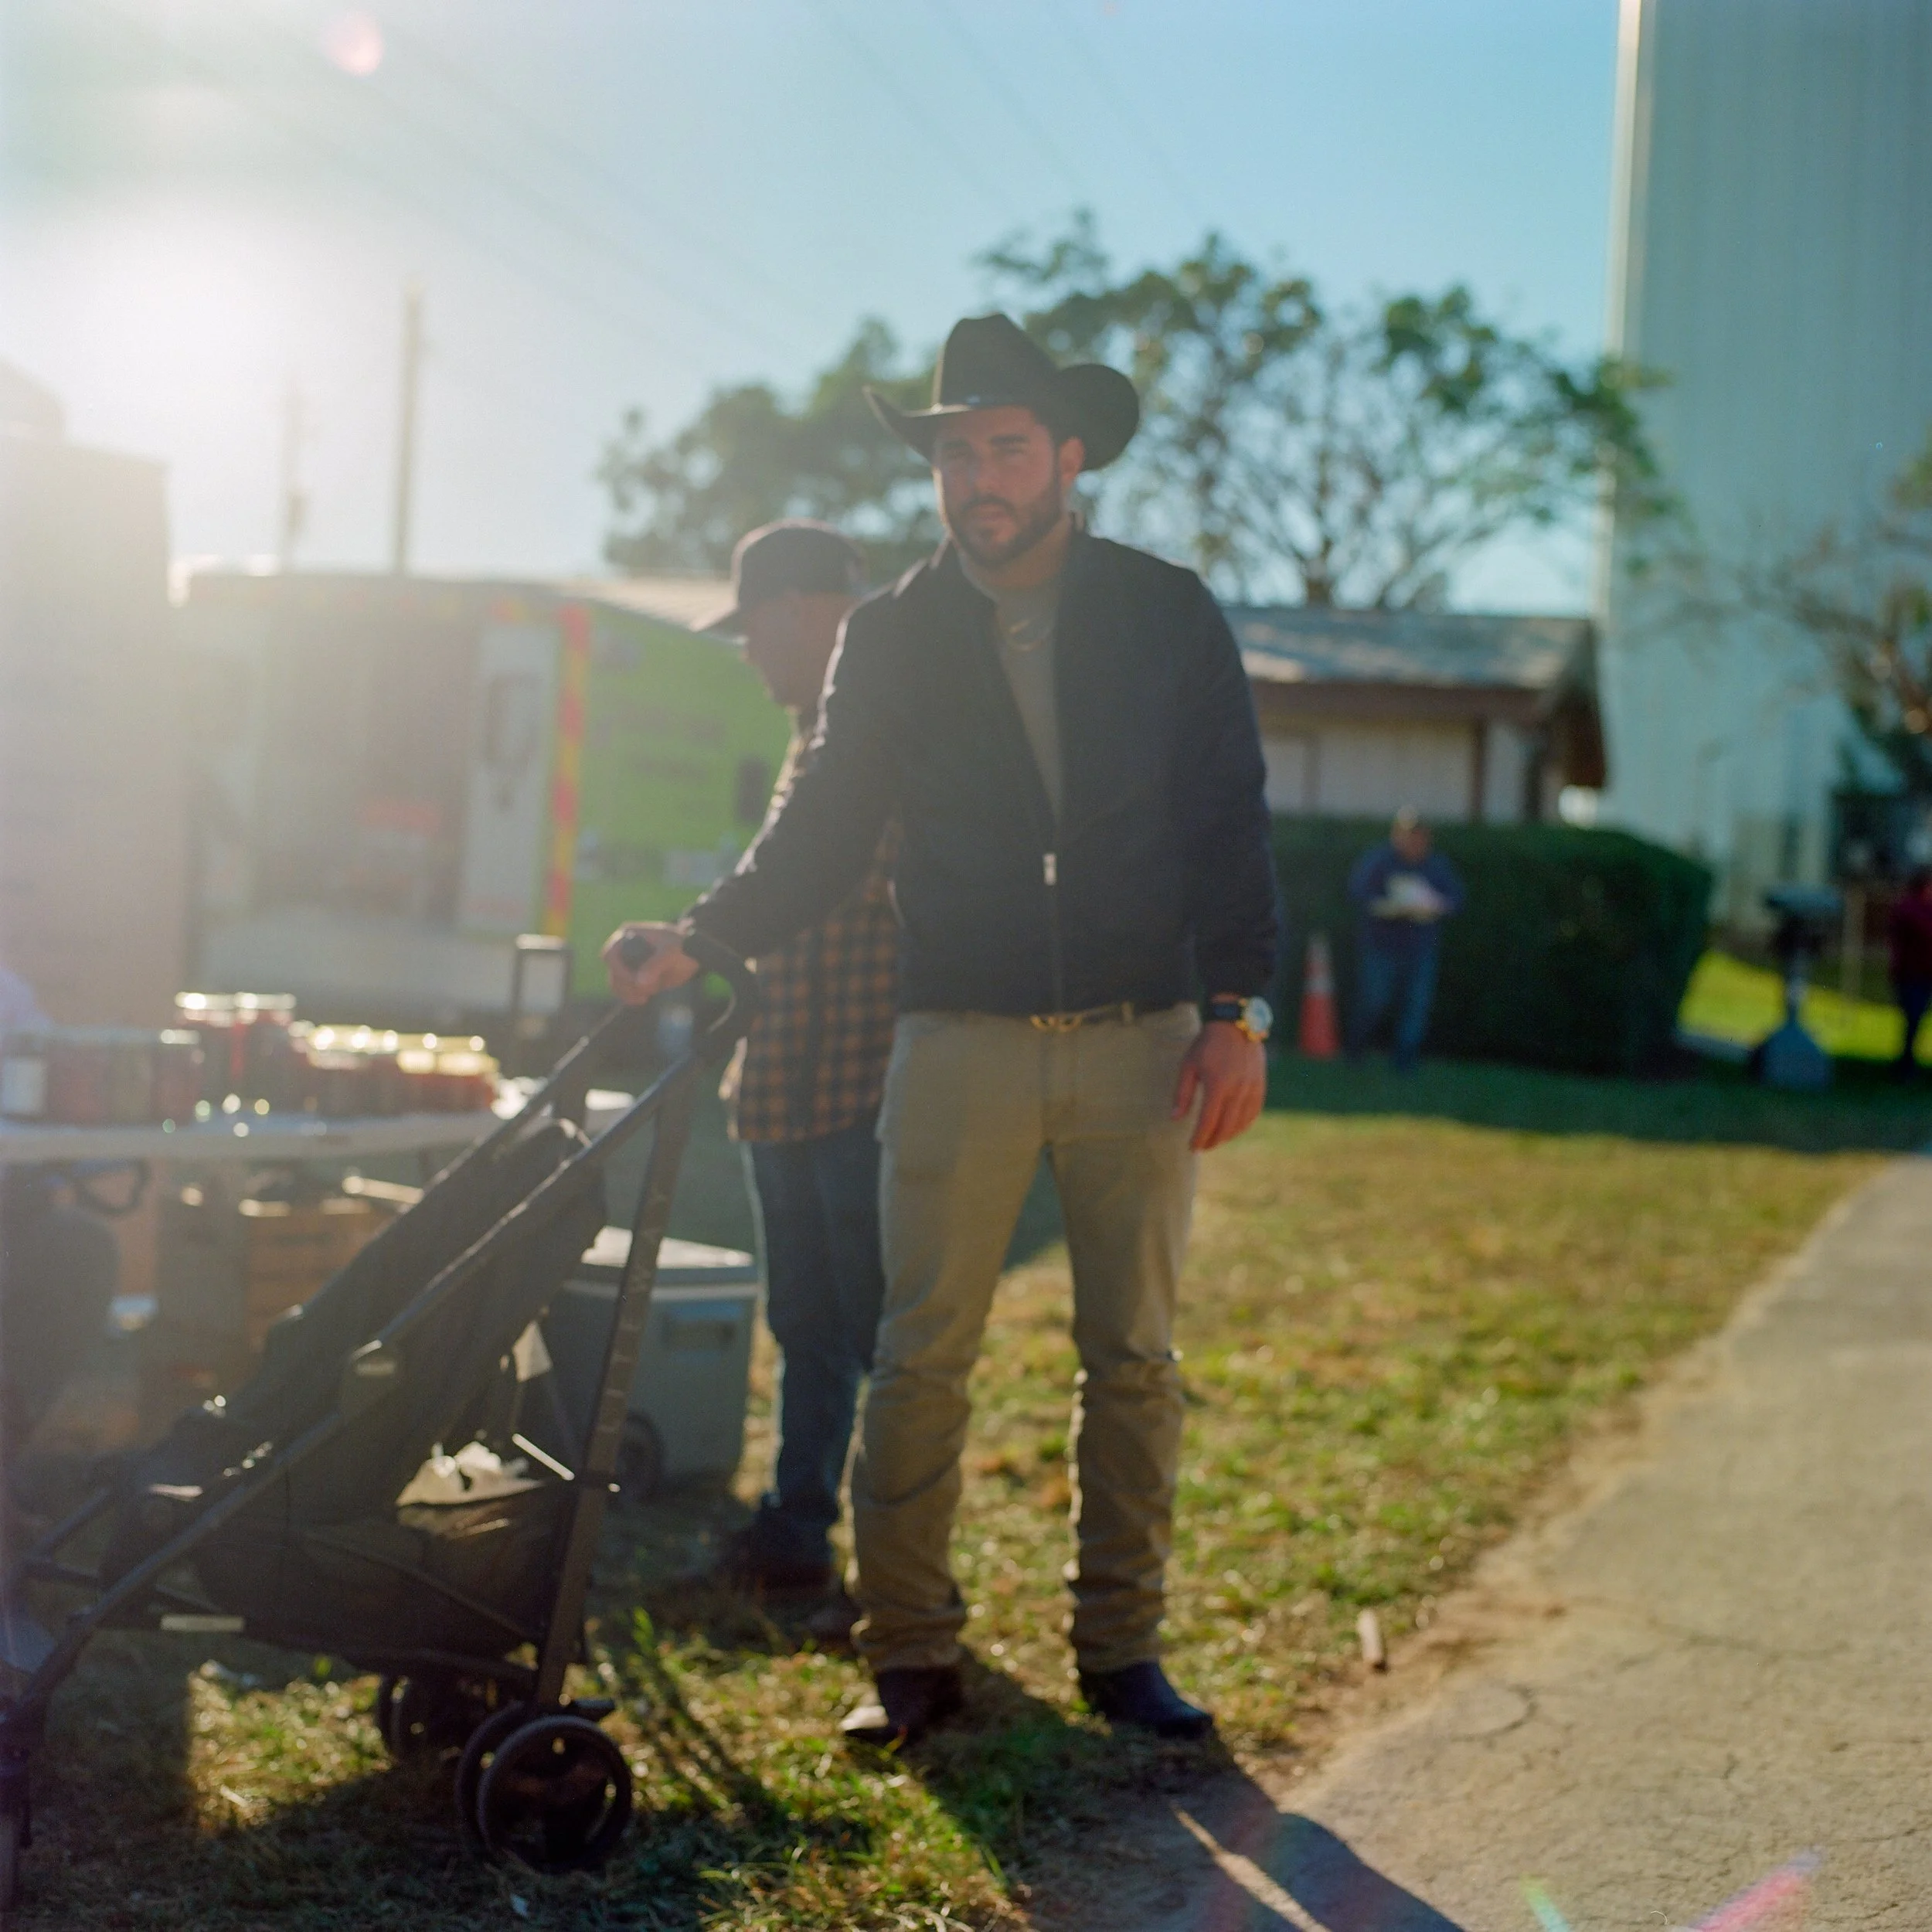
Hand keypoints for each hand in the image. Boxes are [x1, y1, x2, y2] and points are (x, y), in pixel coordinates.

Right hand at [602, 922, 701, 1004]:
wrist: (695, 955)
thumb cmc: (682, 946)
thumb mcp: (671, 952)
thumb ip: (656, 965)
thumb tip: (640, 983)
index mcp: (628, 935)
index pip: (610, 954)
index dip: (617, 969)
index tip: (633, 979)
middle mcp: (624, 950)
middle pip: (613, 973)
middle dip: (627, 984)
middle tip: (647, 989)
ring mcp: (629, 965)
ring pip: (617, 985)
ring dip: (629, 993)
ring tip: (649, 994)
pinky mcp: (636, 978)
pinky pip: (625, 992)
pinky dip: (631, 998)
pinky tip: (644, 999)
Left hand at [1171, 1020, 1266, 1151]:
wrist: (1235, 1023)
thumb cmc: (1207, 1044)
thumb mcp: (1188, 1066)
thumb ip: (1182, 1094)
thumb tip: (1175, 1119)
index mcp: (1217, 1085)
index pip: (1208, 1121)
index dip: (1199, 1138)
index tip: (1192, 1147)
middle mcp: (1238, 1090)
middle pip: (1226, 1126)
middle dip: (1213, 1140)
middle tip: (1203, 1146)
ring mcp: (1252, 1088)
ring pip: (1242, 1122)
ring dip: (1228, 1135)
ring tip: (1216, 1139)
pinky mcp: (1260, 1085)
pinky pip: (1254, 1112)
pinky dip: (1244, 1124)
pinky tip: (1234, 1128)